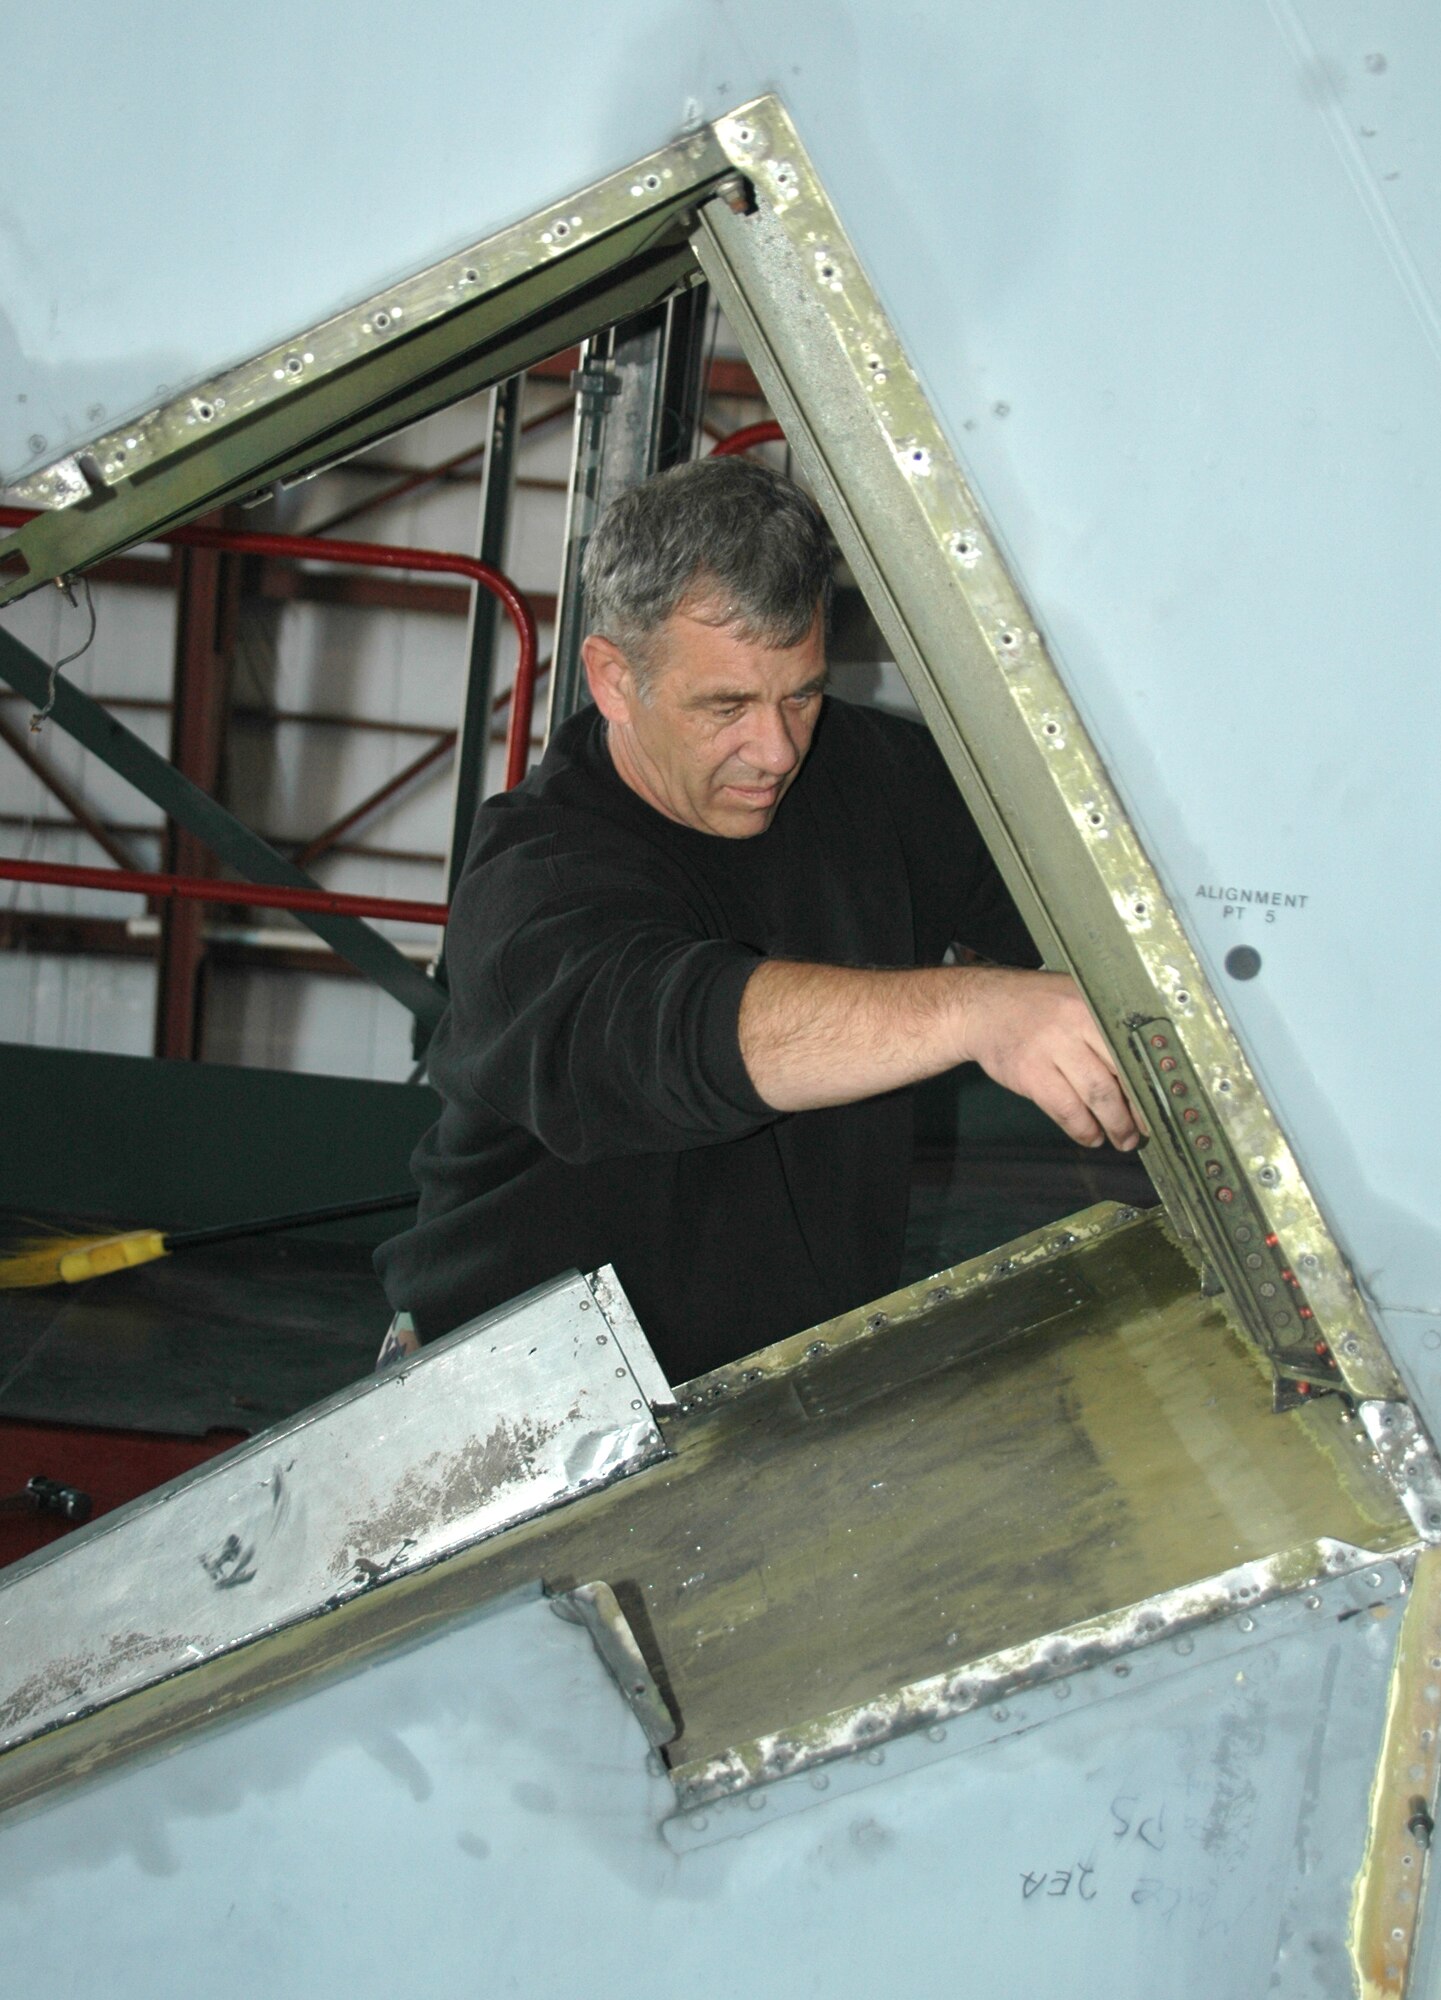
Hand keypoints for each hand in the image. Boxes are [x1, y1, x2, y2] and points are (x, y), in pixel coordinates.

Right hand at [955, 967, 1142, 1150]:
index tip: (1160, 1104)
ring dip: (1114, 1125)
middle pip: (1119, 1074)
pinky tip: (1090, 1136)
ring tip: (1122, 1140)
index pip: (1132, 1049)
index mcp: (1093, 1004)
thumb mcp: (1073, 998)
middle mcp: (1075, 1023)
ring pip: (1096, 1096)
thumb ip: (1103, 1024)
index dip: (1149, 1081)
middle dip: (1136, 1110)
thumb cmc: (1036, 1005)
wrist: (981, 1007)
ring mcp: (1050, 1048)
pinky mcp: (1030, 1073)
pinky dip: (1082, 1129)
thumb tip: (1142, 1066)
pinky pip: (1066, 1110)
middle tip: (1144, 1130)